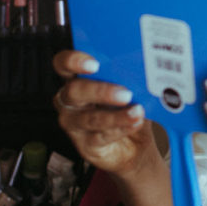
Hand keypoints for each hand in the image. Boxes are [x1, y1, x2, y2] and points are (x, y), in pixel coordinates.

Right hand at [52, 50, 160, 176]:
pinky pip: (100, 137)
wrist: (135, 144)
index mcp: (77, 78)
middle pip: (74, 91)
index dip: (73, 61)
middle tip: (125, 94)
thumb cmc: (127, 109)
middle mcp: (70, 100)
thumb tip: (142, 69)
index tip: (94, 64)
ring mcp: (74, 124)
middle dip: (100, 91)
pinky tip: (135, 123)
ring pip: (89, 118)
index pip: (64, 64)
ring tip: (136, 111)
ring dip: (115, 115)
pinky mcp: (84, 144)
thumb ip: (130, 78)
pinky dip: (121, 129)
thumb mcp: (131, 89)